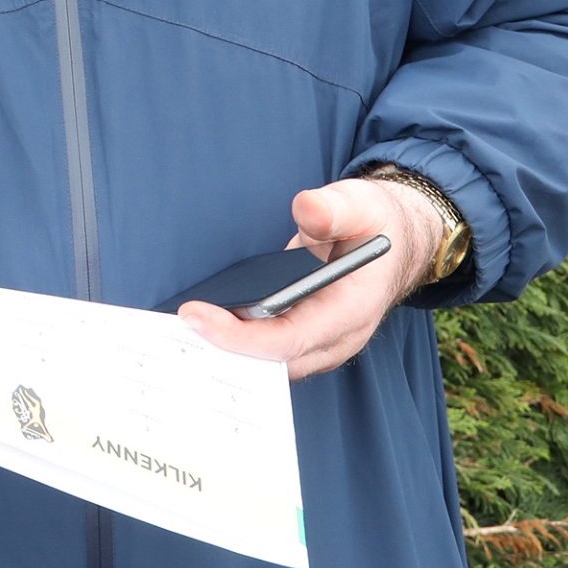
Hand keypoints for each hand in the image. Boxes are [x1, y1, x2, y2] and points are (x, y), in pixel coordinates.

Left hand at [177, 176, 444, 380]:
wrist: (396, 238)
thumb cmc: (374, 221)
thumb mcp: (360, 203)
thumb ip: (333, 208)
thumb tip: (307, 209)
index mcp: (352, 309)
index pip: (290, 338)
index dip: (239, 335)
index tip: (195, 316)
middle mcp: (338, 337)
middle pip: (273, 362)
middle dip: (223, 351)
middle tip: (172, 330)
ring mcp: (323, 342)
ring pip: (270, 364)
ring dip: (227, 353)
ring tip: (177, 333)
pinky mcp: (308, 336)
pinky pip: (270, 352)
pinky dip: (238, 345)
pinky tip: (202, 328)